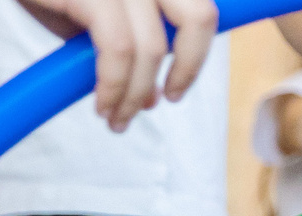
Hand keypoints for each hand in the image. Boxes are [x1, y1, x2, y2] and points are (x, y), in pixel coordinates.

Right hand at [13, 0, 217, 130]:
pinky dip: (113, 87)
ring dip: (137, 94)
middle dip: (187, 69)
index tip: (176, 87)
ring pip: (154, 46)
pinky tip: (102, 105)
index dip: (197, 52)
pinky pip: (117, 50)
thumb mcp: (97, 11)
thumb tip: (152, 98)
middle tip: (164, 99)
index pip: (203, 7)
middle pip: (199, 17)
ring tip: (117, 118)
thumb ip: (129, 42)